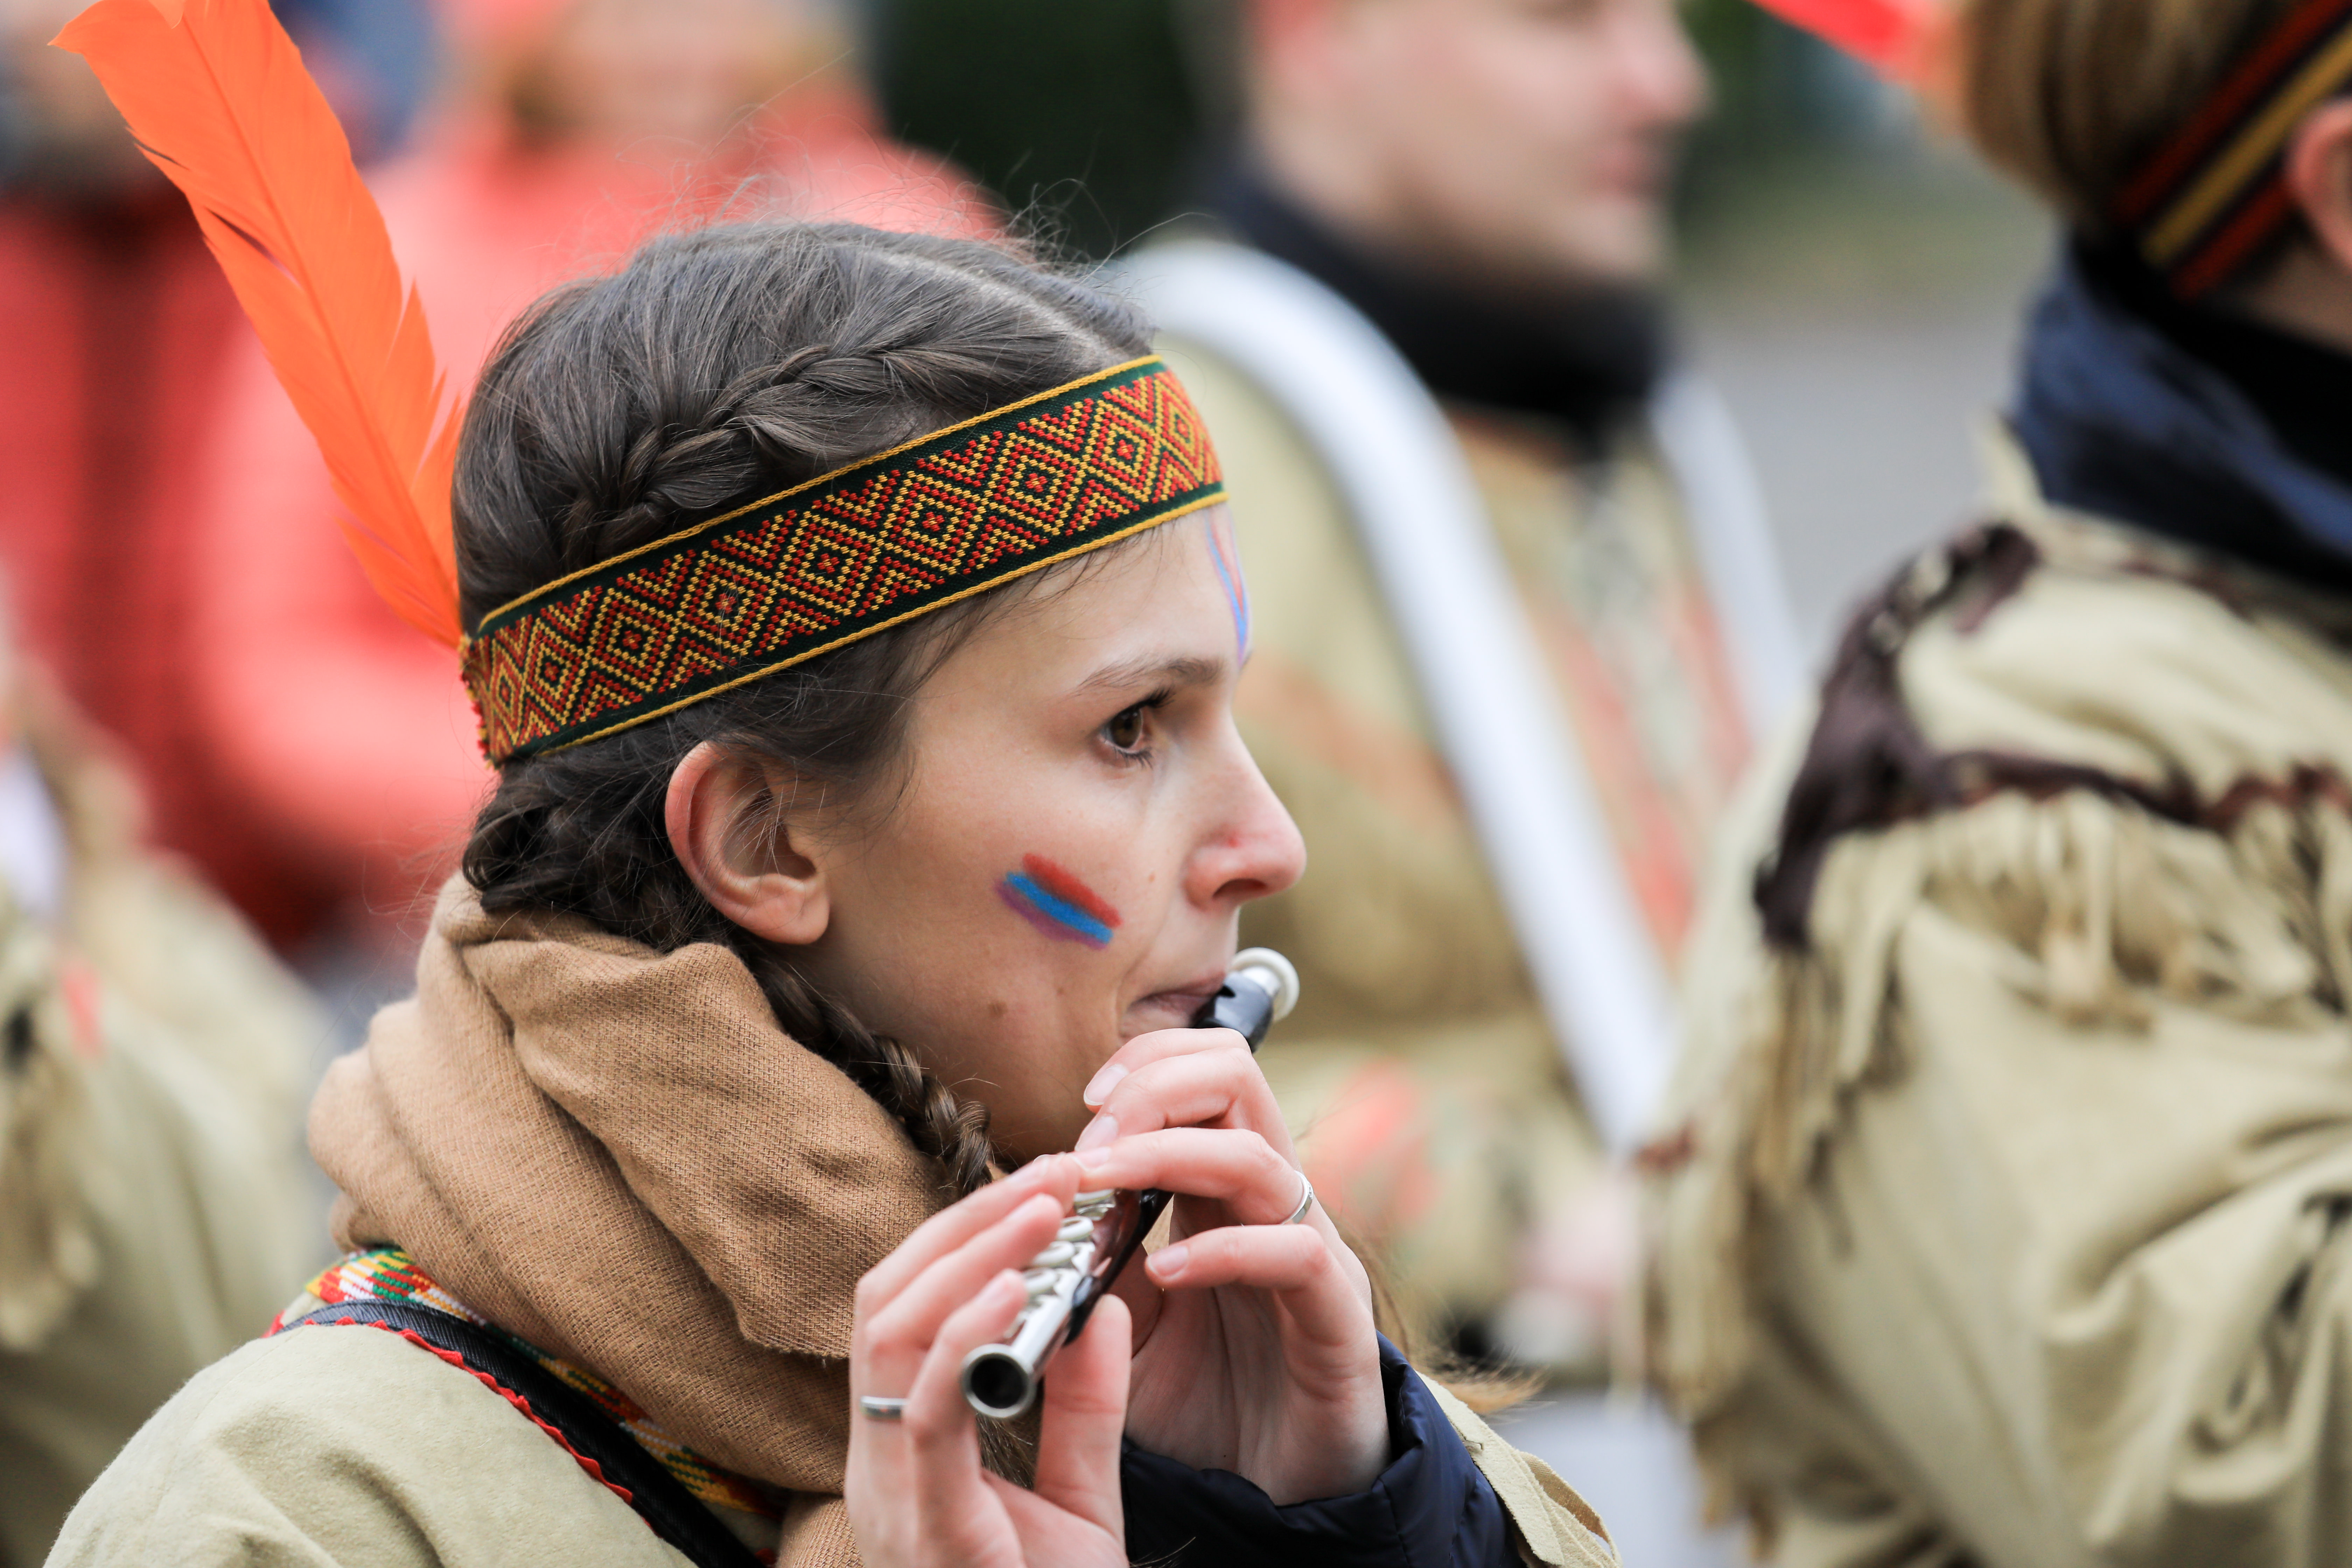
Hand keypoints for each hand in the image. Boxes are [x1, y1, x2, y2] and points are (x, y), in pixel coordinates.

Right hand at [847, 1155, 1129, 1567]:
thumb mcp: (1081, 1501)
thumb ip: (1084, 1407)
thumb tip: (1102, 1305)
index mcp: (905, 1452)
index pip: (903, 1307)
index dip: (965, 1234)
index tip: (1046, 1181)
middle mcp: (878, 1466)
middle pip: (884, 1298)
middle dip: (964, 1224)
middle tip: (1052, 1170)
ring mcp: (890, 1499)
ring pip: (888, 1334)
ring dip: (966, 1257)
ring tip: (1044, 1203)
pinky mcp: (925, 1532)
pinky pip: (922, 1414)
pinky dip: (964, 1338)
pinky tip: (1020, 1289)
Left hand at [1072, 1025, 1388, 1502]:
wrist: (1278, 1496)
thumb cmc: (1202, 1401)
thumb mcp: (1124, 1324)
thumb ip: (1090, 1265)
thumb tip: (1029, 1212)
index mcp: (1219, 1189)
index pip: (1199, 1072)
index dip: (1141, 1067)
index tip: (1081, 1110)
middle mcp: (1271, 1200)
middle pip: (1234, 1075)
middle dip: (1151, 1089)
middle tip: (1089, 1142)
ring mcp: (1311, 1249)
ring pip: (1255, 1153)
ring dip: (1166, 1154)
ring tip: (1102, 1185)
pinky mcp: (1336, 1313)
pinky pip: (1294, 1250)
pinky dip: (1223, 1250)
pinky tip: (1165, 1273)